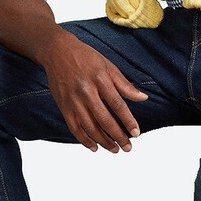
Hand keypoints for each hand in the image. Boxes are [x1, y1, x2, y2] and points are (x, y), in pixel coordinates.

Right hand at [42, 30, 147, 152]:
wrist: (57, 51)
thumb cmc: (86, 57)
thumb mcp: (108, 66)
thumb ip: (124, 84)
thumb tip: (143, 98)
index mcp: (100, 79)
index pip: (117, 105)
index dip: (128, 121)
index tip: (136, 133)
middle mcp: (85, 91)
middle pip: (104, 119)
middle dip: (118, 136)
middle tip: (128, 147)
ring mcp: (73, 100)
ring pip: (89, 127)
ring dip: (103, 141)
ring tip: (115, 149)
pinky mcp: (63, 106)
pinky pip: (74, 127)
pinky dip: (84, 140)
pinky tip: (95, 147)